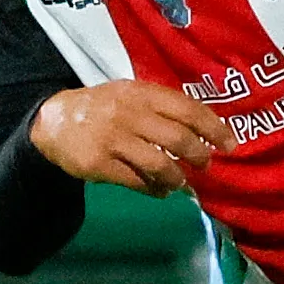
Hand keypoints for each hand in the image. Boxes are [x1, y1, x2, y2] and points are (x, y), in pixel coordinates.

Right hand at [30, 79, 221, 193]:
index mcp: (141, 93)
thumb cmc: (102, 108)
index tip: (230, 144)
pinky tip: (158, 190)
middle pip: (178, 138)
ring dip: (176, 178)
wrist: (54, 121)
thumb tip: (204, 132)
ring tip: (179, 182)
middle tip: (204, 164)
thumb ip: (162, 108)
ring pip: (160, 164)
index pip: (187, 109)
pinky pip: (137, 181)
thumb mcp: (131, 95)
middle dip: (198, 156)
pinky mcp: (99, 164)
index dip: (213, 128)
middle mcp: (129, 113)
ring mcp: (113, 139)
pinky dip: (154, 190)